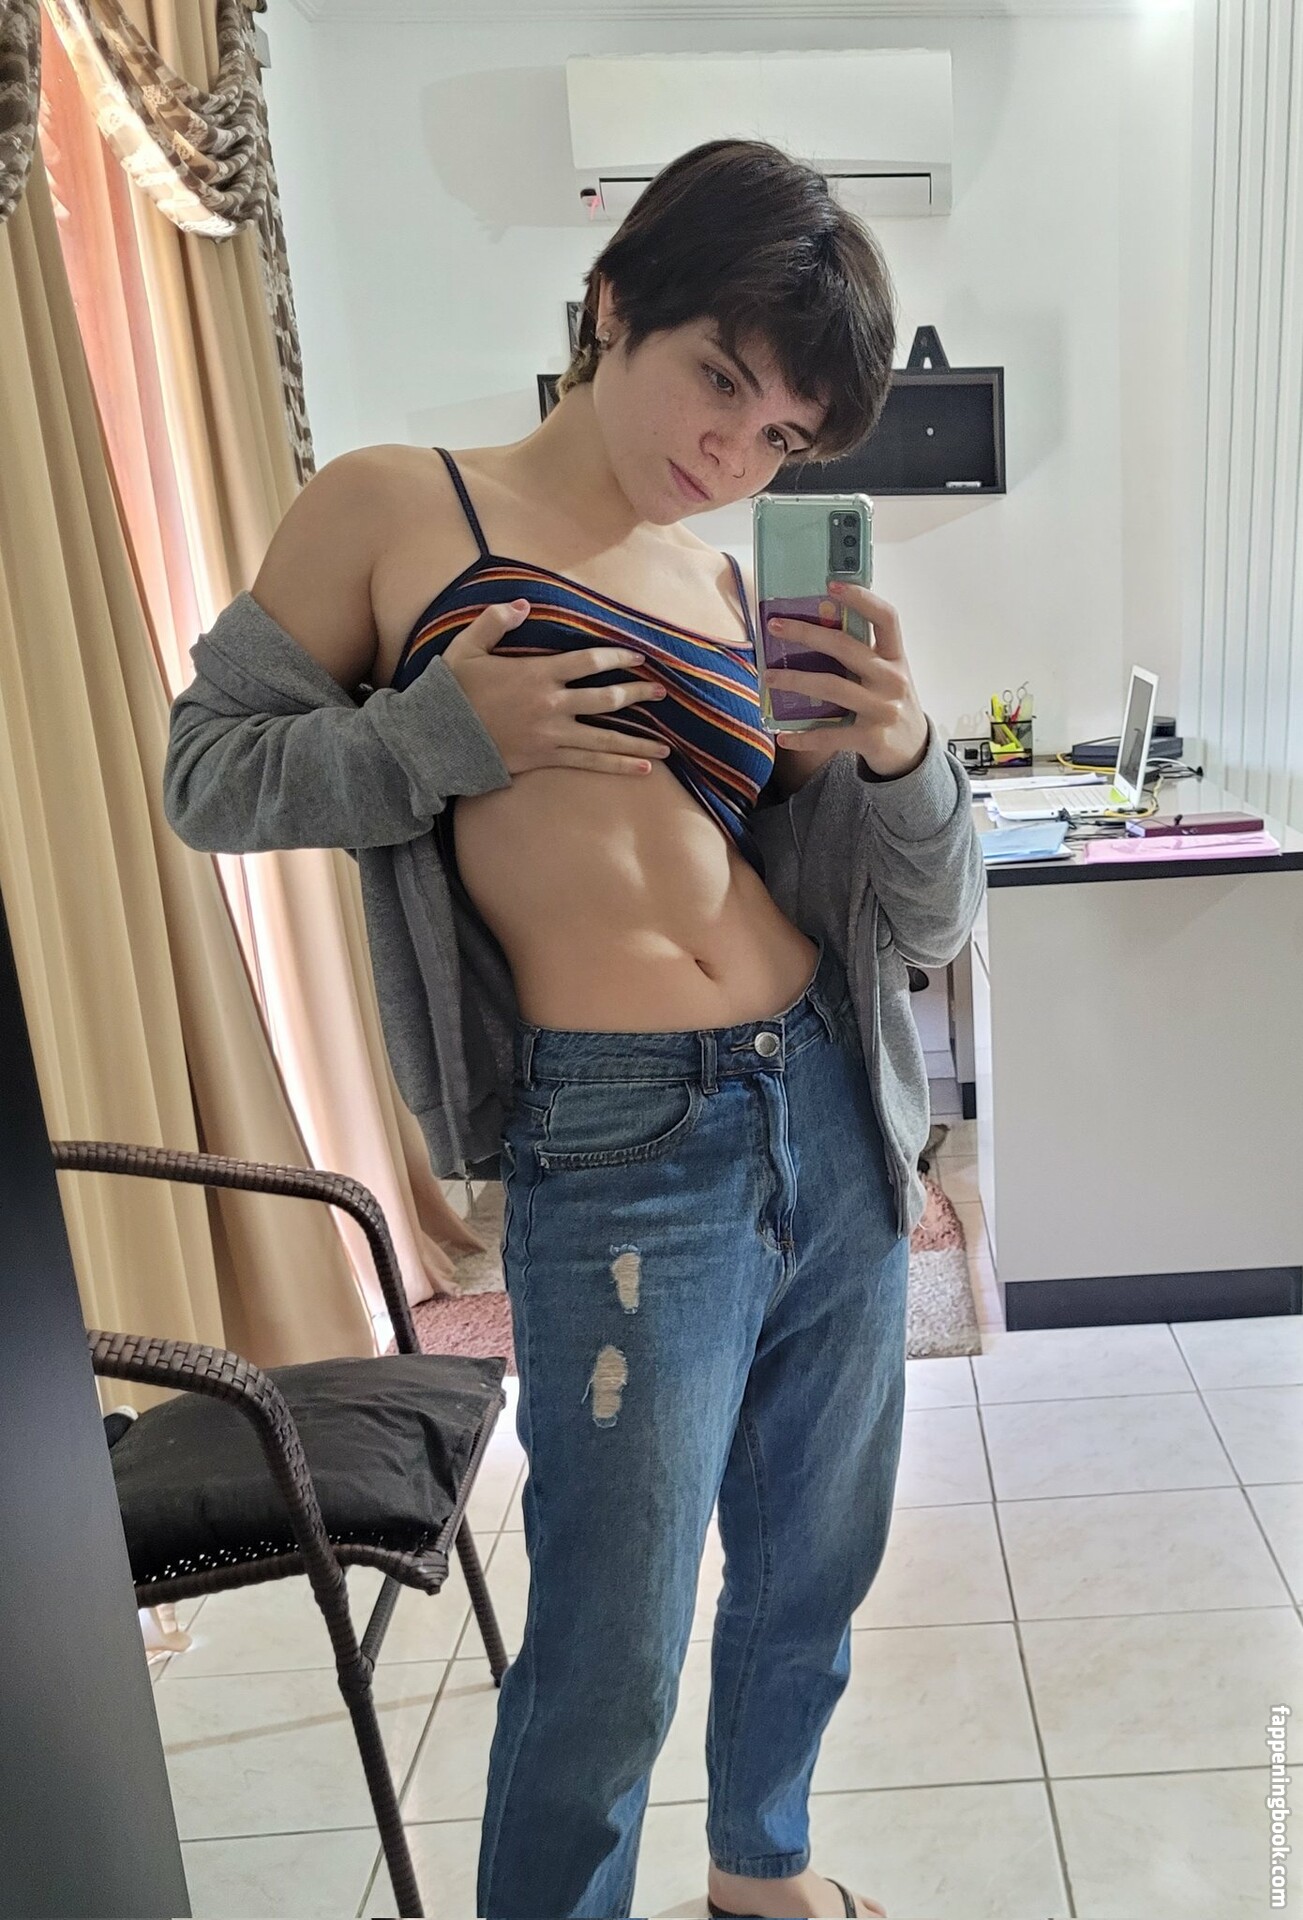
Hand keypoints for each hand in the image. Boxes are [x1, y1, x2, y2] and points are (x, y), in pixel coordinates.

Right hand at [442, 599, 671, 776]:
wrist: (436, 738)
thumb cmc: (451, 692)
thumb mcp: (467, 647)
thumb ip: (495, 621)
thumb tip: (523, 605)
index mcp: (538, 674)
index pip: (588, 661)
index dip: (616, 656)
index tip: (638, 656)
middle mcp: (552, 704)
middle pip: (606, 699)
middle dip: (637, 695)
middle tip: (661, 693)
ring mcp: (552, 734)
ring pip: (605, 737)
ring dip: (638, 739)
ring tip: (667, 744)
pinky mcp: (545, 758)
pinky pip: (589, 763)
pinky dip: (618, 766)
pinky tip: (643, 768)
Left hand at [764, 581, 928, 779]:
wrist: (913, 752)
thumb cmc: (890, 704)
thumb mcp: (887, 675)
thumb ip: (864, 655)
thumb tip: (817, 626)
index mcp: (896, 657)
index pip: (886, 618)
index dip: (861, 598)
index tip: (831, 585)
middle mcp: (892, 679)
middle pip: (846, 648)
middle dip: (807, 634)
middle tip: (775, 626)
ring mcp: (883, 709)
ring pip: (832, 687)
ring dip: (795, 681)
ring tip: (768, 677)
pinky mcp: (871, 738)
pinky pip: (831, 735)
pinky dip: (804, 737)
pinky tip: (783, 737)